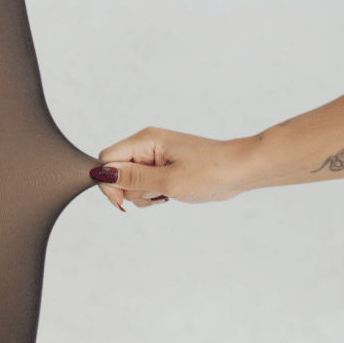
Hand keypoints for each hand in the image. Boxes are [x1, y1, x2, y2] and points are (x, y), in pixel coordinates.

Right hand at [90, 128, 258, 211]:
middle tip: (155, 195)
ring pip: (131, 180)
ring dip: (143, 194)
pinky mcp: (164, 167)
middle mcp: (146, 145)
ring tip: (166, 195)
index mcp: (144, 140)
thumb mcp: (169, 181)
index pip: (108, 158)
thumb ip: (134, 179)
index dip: (109, 181)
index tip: (122, 202)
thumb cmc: (210, 171)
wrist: (240, 170)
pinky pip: (145, 183)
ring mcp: (155, 156)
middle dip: (130, 189)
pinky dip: (153, 194)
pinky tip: (168, 196)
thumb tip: (102, 173)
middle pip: (118, 170)